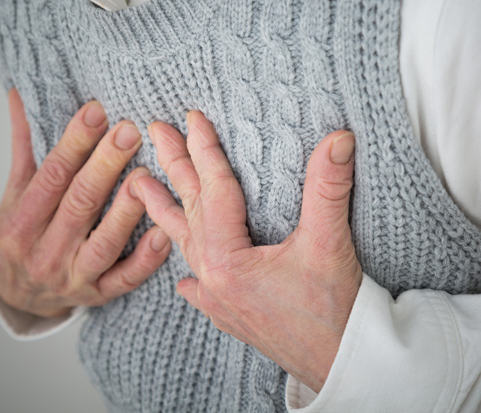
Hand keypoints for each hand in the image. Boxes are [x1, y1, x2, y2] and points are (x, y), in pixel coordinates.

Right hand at [0, 89, 170, 317]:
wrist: (16, 296)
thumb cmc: (20, 235)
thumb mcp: (14, 193)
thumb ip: (25, 147)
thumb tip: (20, 95)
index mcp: (19, 223)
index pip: (50, 176)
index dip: (74, 142)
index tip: (97, 110)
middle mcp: (44, 253)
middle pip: (79, 204)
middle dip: (105, 165)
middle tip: (130, 130)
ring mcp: (72, 277)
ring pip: (103, 243)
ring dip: (126, 210)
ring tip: (146, 176)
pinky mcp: (98, 295)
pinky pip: (125, 279)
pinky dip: (145, 260)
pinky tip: (163, 234)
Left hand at [132, 111, 361, 391]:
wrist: (342, 364)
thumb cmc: (333, 310)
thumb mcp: (329, 244)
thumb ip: (328, 188)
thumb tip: (339, 139)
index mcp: (229, 259)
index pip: (213, 190)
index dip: (204, 149)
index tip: (192, 117)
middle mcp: (214, 278)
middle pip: (189, 210)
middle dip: (173, 166)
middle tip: (154, 131)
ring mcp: (218, 299)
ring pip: (185, 244)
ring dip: (165, 211)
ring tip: (138, 186)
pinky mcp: (231, 315)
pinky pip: (198, 287)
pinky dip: (187, 274)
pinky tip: (181, 279)